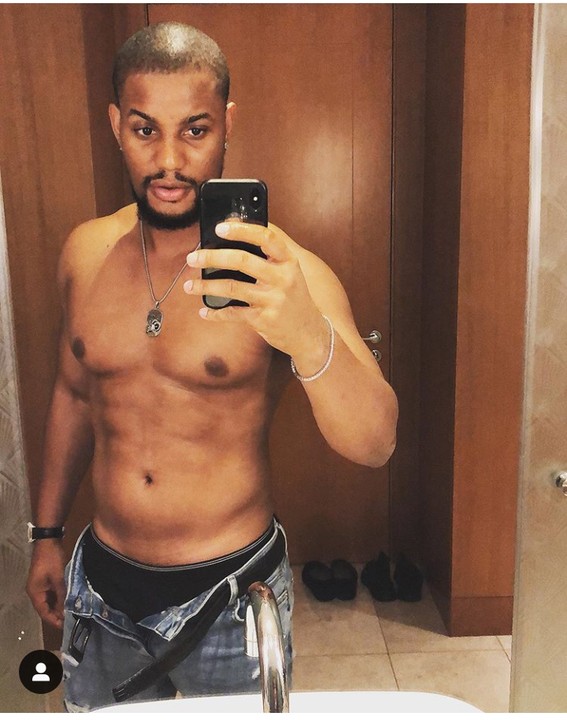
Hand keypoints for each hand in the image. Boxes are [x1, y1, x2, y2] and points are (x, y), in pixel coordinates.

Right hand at [26, 541, 65, 629]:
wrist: (49, 540)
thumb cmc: (52, 559)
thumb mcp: (58, 578)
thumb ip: (62, 594)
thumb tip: (66, 609)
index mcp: (35, 593)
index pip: (43, 612)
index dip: (54, 620)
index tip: (65, 626)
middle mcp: (35, 591)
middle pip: (45, 608)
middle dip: (57, 614)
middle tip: (71, 620)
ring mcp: (40, 586)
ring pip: (49, 601)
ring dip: (58, 606)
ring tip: (71, 612)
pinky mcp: (45, 580)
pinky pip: (52, 594)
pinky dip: (59, 598)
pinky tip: (68, 600)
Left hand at [184, 222, 329, 364]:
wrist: (310, 332)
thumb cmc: (294, 298)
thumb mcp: (290, 273)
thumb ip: (268, 257)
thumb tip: (232, 239)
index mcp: (288, 261)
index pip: (265, 237)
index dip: (242, 230)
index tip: (219, 228)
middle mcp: (283, 278)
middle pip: (242, 261)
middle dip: (212, 257)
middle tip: (193, 257)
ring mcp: (274, 299)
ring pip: (232, 287)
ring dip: (206, 286)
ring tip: (190, 285)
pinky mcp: (265, 319)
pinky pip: (234, 314)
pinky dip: (216, 313)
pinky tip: (205, 311)